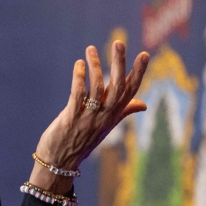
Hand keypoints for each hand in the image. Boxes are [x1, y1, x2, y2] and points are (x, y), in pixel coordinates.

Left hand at [30, 41, 149, 193]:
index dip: (138, 72)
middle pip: (117, 87)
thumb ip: (123, 111)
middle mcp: (104, 115)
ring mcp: (88, 118)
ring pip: (97, 88)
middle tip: (119, 42)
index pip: (131, 91)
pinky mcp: (71, 119)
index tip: (145, 54)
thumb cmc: (83, 141)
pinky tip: (79, 65)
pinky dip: (79, 79)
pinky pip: (77, 96)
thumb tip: (143, 104)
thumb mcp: (106, 126)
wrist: (60, 163)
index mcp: (113, 115)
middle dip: (119, 63)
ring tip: (90, 49)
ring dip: (95, 66)